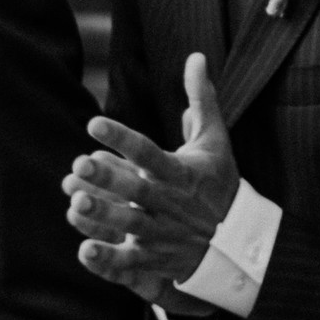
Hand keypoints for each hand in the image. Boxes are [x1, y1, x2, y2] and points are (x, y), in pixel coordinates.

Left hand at [65, 52, 240, 292]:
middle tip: (79, 163)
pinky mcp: (156, 260)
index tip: (93, 124)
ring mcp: (163, 234)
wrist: (244, 244)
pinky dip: (109, 260)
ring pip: (131, 225)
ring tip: (75, 201)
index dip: (122, 138)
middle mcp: (170, 203)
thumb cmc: (221, 185)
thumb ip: (201, 100)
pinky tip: (83, 250)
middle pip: (137, 190)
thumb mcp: (215, 142)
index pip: (148, 152)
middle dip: (109, 178)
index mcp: (180, 172)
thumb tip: (196, 57)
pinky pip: (131, 263)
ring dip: (104, 215)